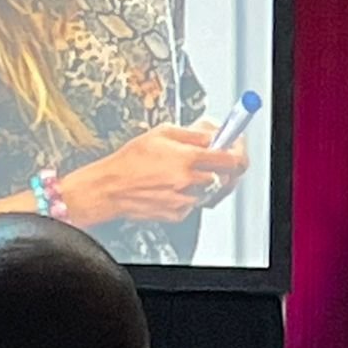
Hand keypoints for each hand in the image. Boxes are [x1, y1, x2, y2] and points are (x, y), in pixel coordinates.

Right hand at [64, 123, 245, 226]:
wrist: (109, 188)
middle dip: (223, 167)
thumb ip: (194, 133)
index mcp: (188, 158)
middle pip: (226, 176)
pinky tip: (174, 186)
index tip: (237, 146)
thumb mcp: (162, 133)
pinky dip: (190, 195)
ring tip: (185, 172)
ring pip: (211, 191)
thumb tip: (214, 133)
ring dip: (205, 181)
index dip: (238, 151)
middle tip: (213, 159)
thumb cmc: (129, 160)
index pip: (231, 158)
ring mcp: (184, 200)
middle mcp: (189, 181)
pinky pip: (195, 204)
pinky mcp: (177, 214)